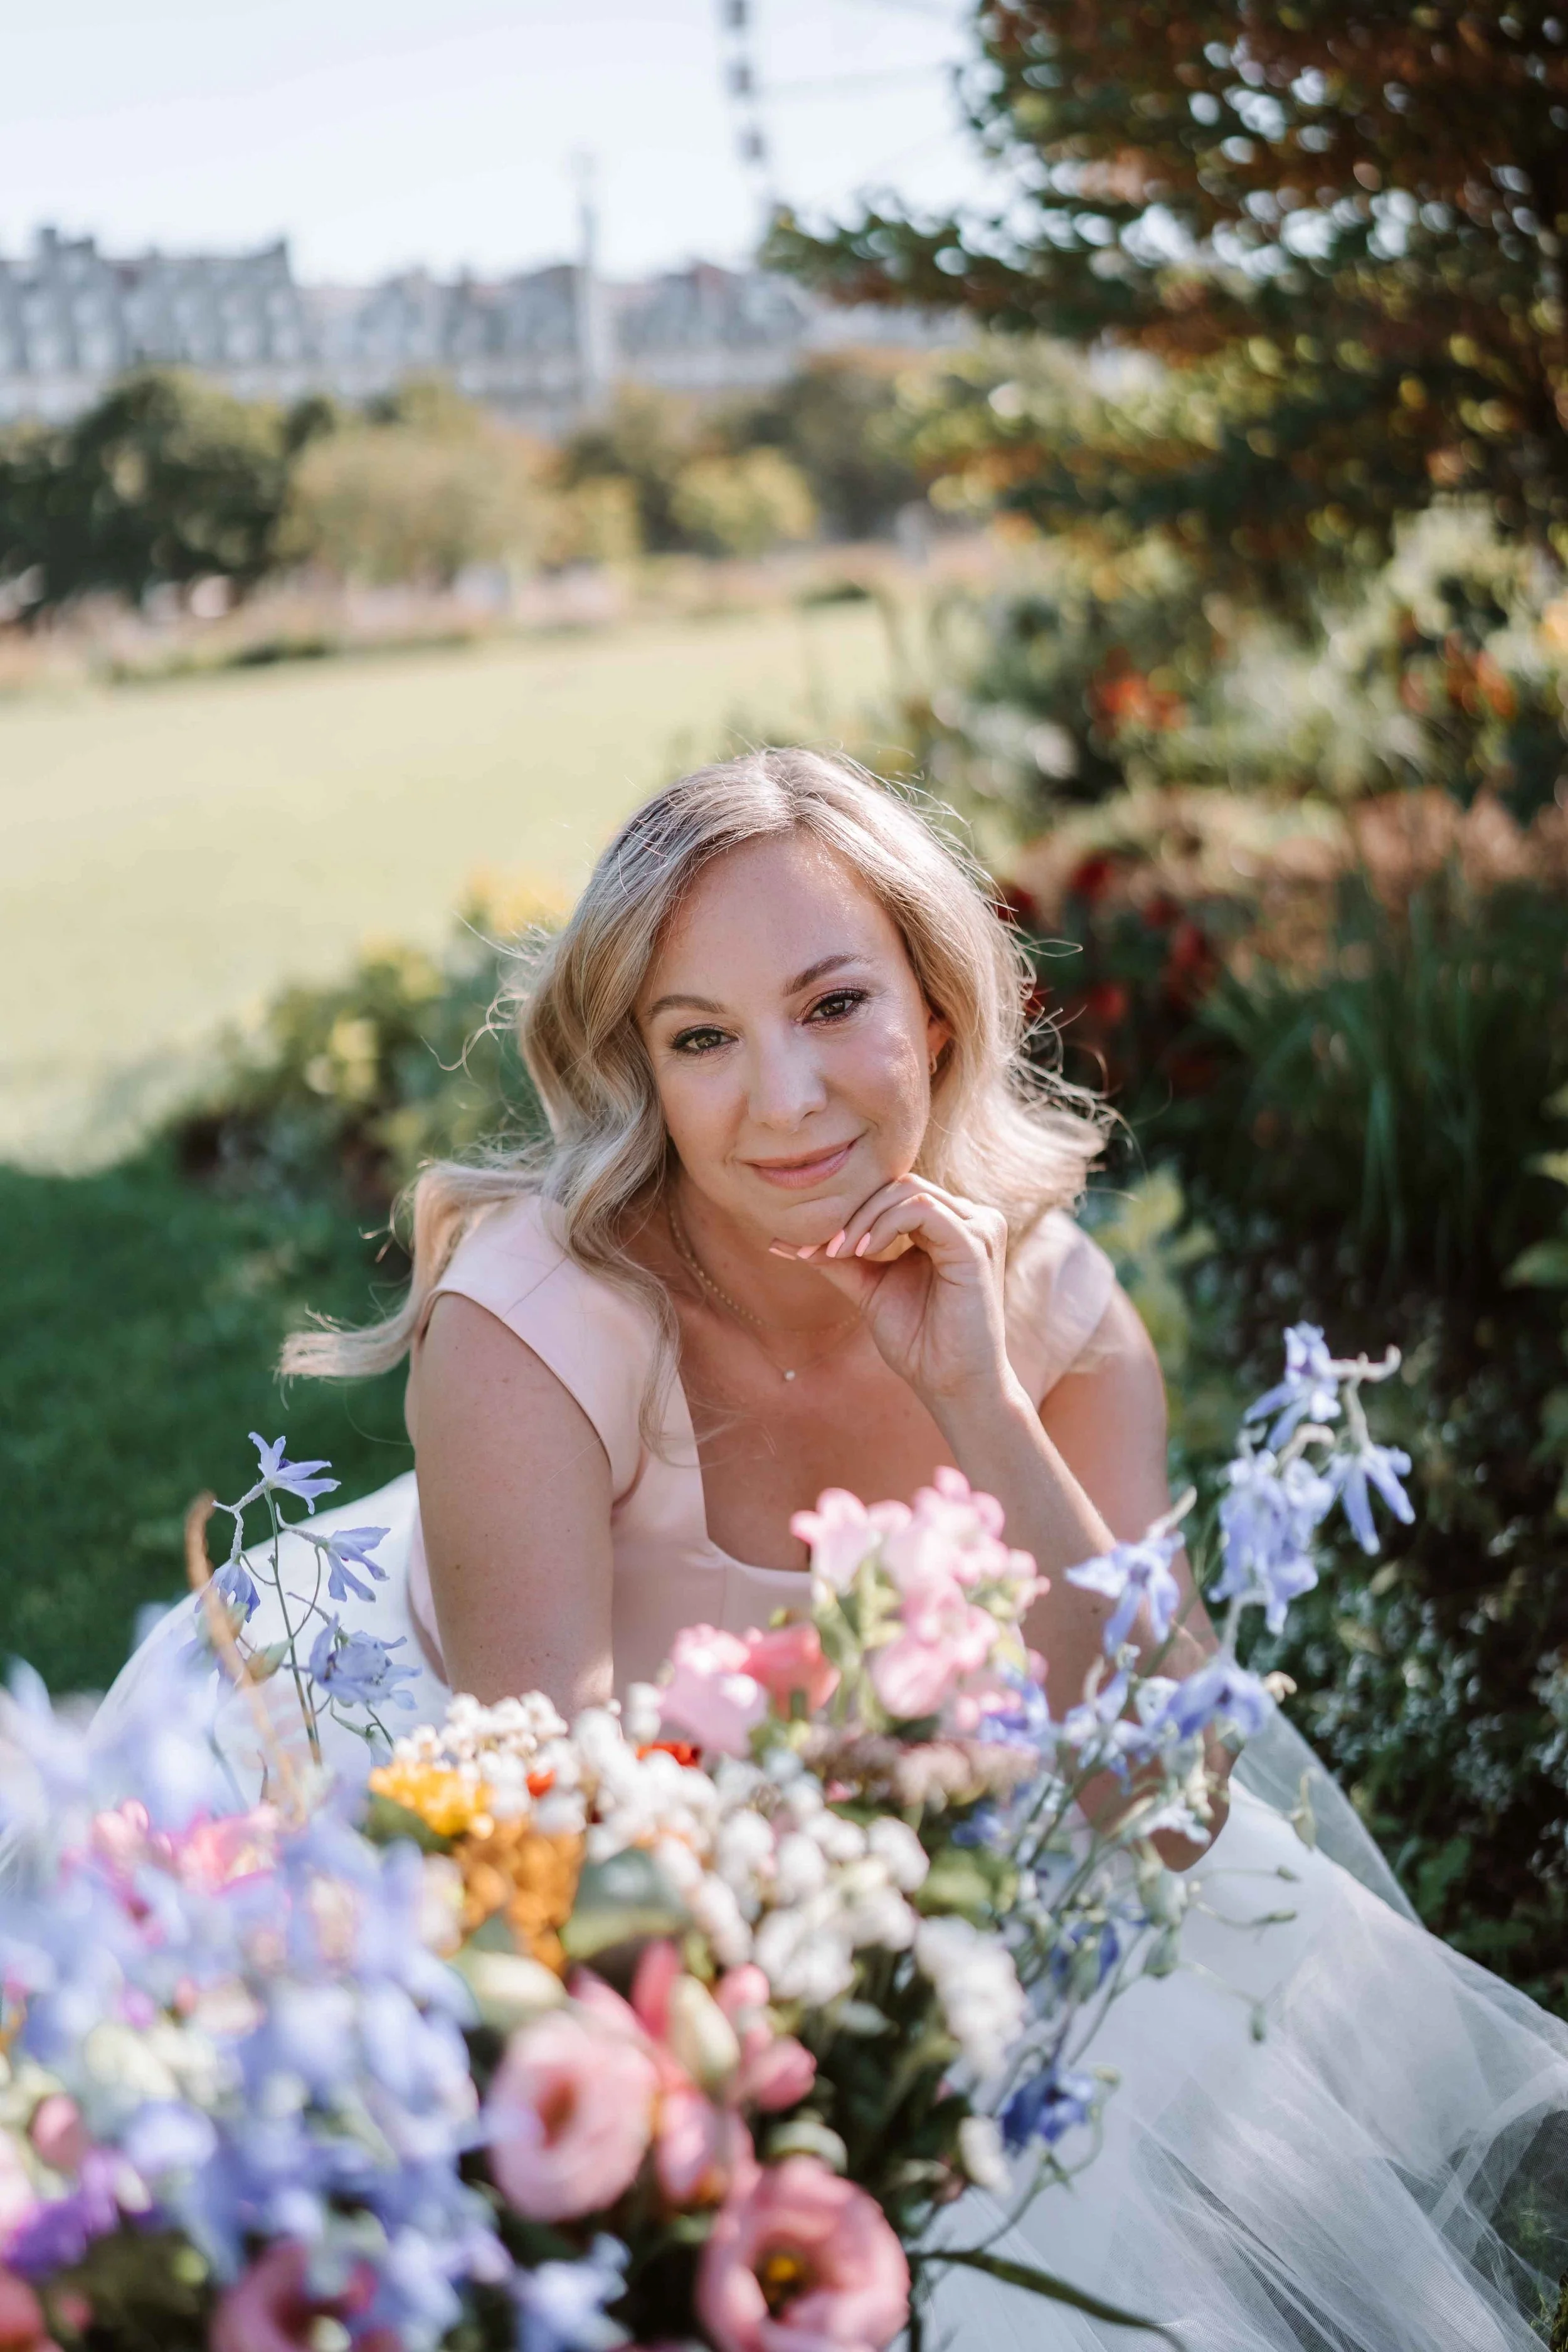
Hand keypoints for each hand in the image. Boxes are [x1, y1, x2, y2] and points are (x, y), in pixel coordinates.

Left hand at [774, 1177, 1019, 1417]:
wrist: (950, 1383)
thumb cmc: (918, 1340)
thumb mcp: (868, 1288)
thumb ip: (834, 1259)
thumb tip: (777, 1242)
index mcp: (948, 1224)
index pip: (893, 1190)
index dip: (853, 1210)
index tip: (815, 1245)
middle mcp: (968, 1217)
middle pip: (898, 1184)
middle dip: (854, 1213)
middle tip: (827, 1249)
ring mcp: (978, 1226)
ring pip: (907, 1190)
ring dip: (864, 1219)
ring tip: (843, 1253)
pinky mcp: (975, 1243)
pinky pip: (923, 1209)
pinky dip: (885, 1224)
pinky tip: (866, 1251)